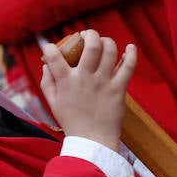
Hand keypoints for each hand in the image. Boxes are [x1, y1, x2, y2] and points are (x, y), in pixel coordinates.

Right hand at [39, 30, 135, 151]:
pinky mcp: (118, 90)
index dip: (50, 48)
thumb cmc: (71, 122)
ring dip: (107, 41)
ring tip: (103, 42)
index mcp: (66, 82)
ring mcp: (103, 83)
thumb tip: (46, 65)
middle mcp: (85, 78)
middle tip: (86, 35)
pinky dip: (131, 54)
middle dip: (89, 34)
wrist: (93, 141)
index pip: (54, 56)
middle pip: (90, 46)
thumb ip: (47, 83)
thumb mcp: (52, 103)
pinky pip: (128, 67)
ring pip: (109, 52)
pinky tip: (130, 47)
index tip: (51, 48)